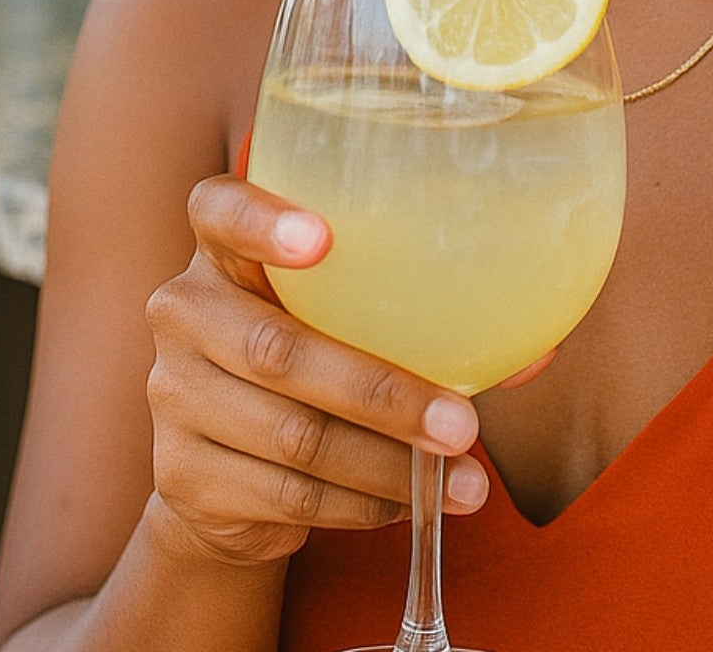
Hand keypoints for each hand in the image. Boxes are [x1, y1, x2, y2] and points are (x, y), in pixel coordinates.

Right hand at [143, 174, 509, 567]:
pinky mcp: (182, 476)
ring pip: (293, 435)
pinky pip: (288, 495)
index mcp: (223, 248)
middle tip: (462, 424)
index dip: (263, 220)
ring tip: (463, 481)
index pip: (218, 209)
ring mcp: (174, 397)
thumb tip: (537, 349)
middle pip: (279, 349)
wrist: (226, 469)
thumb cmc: (314, 355)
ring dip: (389, 465)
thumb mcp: (348, 316)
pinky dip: (363, 504)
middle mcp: (185, 311)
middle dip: (382, 392)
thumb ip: (426, 313)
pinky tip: (411, 503)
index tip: (323, 238)